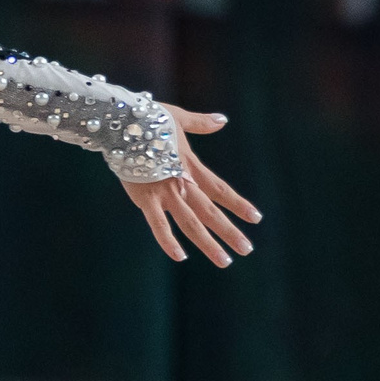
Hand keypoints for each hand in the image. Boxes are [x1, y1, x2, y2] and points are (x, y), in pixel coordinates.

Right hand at [125, 105, 261, 266]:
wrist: (123, 124)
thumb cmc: (148, 119)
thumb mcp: (179, 119)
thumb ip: (201, 123)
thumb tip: (222, 120)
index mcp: (191, 166)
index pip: (221, 190)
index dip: (239, 204)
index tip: (256, 218)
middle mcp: (183, 183)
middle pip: (211, 212)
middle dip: (230, 232)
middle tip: (247, 250)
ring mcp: (165, 193)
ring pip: (191, 223)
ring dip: (209, 243)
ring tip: (224, 261)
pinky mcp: (145, 200)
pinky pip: (158, 225)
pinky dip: (168, 241)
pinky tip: (181, 256)